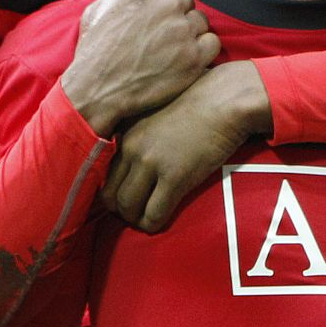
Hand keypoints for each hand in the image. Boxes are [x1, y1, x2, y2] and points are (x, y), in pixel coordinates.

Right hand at [61, 0, 219, 135]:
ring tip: (174, 50)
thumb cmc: (93, 52)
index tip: (156, 16)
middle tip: (164, 36)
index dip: (163, 1)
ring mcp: (183, 31)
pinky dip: (204, 50)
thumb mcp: (97, 10)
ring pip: (200, 21)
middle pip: (185, 1)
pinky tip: (189, 59)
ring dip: (191, 32)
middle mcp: (167, 6)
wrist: (98, 88)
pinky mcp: (194, 57)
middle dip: (177, 16)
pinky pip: (213, 43)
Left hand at [102, 61, 270, 231]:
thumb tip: (133, 162)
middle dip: (122, 211)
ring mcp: (152, 164)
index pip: (102, 175)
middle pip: (110, 196)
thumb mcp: (155, 116)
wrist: (223, 101)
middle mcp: (132, 149)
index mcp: (125, 135)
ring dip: (136, 220)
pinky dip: (153, 225)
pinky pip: (154, 213)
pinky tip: (160, 223)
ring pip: (128, 208)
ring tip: (148, 220)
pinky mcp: (175, 178)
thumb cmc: (197, 106)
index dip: (112, 194)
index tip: (126, 200)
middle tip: (137, 214)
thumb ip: (138, 136)